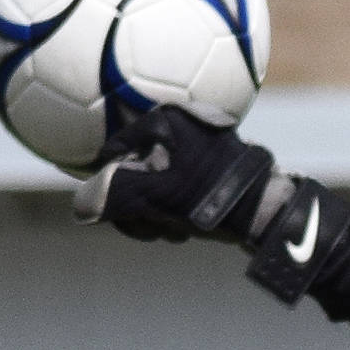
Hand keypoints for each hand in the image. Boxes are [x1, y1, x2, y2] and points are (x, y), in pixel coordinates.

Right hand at [73, 105, 349, 306]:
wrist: (268, 214)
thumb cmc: (210, 200)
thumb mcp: (155, 199)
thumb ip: (112, 197)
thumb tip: (82, 206)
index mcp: (163, 118)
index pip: (112, 156)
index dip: (112, 192)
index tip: (130, 215)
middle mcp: (180, 123)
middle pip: (131, 174)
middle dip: (139, 209)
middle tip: (160, 229)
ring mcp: (197, 146)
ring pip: (151, 187)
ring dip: (155, 216)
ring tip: (177, 231)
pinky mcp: (210, 167)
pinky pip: (173, 191)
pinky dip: (172, 213)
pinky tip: (187, 229)